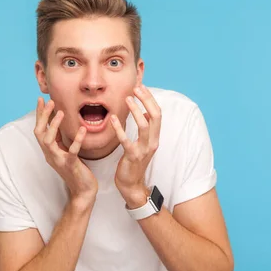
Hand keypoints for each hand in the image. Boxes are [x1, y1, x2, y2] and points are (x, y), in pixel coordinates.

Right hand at [34, 97, 97, 205]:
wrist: (82, 191)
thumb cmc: (75, 170)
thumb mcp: (65, 151)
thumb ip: (59, 139)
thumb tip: (56, 123)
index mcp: (49, 150)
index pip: (40, 129)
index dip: (40, 114)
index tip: (41, 99)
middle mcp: (50, 155)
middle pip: (39, 133)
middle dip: (43, 116)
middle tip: (50, 101)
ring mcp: (59, 161)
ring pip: (48, 141)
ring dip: (53, 126)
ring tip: (61, 112)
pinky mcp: (71, 166)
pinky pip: (72, 152)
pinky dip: (77, 140)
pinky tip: (83, 130)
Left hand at [110, 84, 161, 208]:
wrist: (132, 184)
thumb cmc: (134, 162)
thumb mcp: (143, 143)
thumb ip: (145, 129)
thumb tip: (146, 112)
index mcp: (155, 137)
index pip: (157, 113)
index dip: (150, 99)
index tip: (141, 87)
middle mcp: (153, 142)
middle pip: (155, 116)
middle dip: (147, 100)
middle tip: (136, 88)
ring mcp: (144, 149)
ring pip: (144, 126)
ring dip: (136, 111)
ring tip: (127, 99)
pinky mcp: (132, 156)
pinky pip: (126, 140)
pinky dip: (120, 129)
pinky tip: (112, 119)